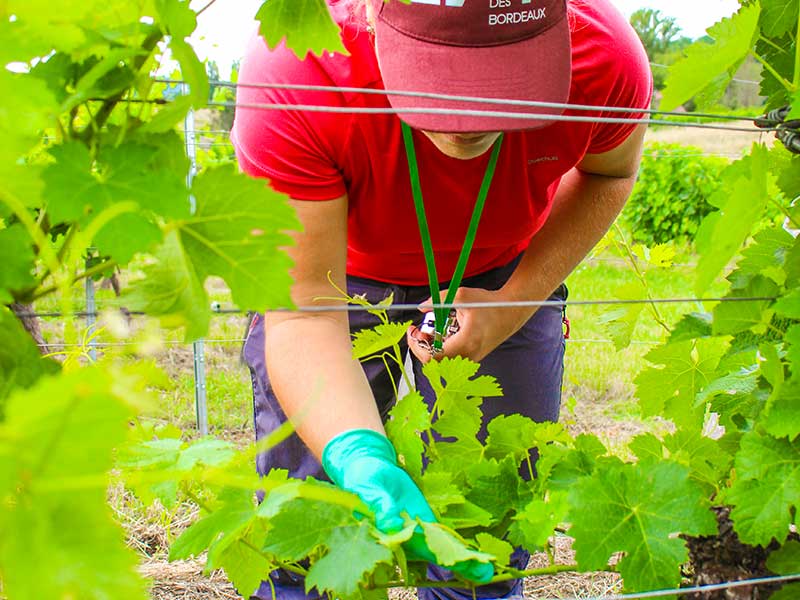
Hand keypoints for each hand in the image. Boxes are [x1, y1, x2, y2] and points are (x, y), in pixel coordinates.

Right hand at [322, 429, 492, 582]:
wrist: (370, 468)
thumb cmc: (363, 479)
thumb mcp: (368, 488)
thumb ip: (379, 504)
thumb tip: (391, 522)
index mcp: (387, 533)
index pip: (410, 548)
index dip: (433, 554)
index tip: (453, 560)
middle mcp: (404, 539)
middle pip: (432, 554)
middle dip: (457, 563)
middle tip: (482, 572)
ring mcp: (416, 532)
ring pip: (441, 550)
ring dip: (464, 560)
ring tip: (487, 569)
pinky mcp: (425, 522)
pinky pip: (443, 537)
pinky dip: (459, 547)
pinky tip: (478, 556)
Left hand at [407, 287, 533, 363]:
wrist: (511, 312)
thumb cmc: (489, 304)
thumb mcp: (462, 295)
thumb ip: (439, 300)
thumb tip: (421, 307)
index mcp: (466, 343)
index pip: (432, 357)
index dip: (417, 346)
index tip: (412, 332)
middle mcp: (468, 355)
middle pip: (434, 361)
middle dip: (421, 345)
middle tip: (418, 330)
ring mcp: (471, 359)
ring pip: (442, 361)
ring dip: (431, 346)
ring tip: (430, 328)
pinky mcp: (472, 357)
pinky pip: (450, 357)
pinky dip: (441, 346)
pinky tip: (442, 332)